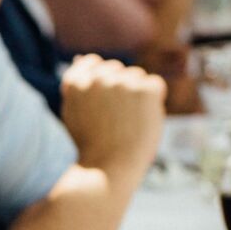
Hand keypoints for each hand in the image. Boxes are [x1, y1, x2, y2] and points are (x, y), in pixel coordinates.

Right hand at [61, 55, 165, 179]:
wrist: (106, 172)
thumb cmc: (90, 148)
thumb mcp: (74, 113)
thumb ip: (79, 87)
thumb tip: (81, 57)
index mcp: (76, 83)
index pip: (92, 63)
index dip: (101, 85)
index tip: (103, 106)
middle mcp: (97, 78)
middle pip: (117, 71)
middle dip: (120, 91)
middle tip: (116, 123)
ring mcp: (121, 83)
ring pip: (137, 78)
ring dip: (137, 97)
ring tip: (128, 126)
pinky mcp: (144, 90)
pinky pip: (155, 86)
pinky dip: (154, 103)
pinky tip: (142, 123)